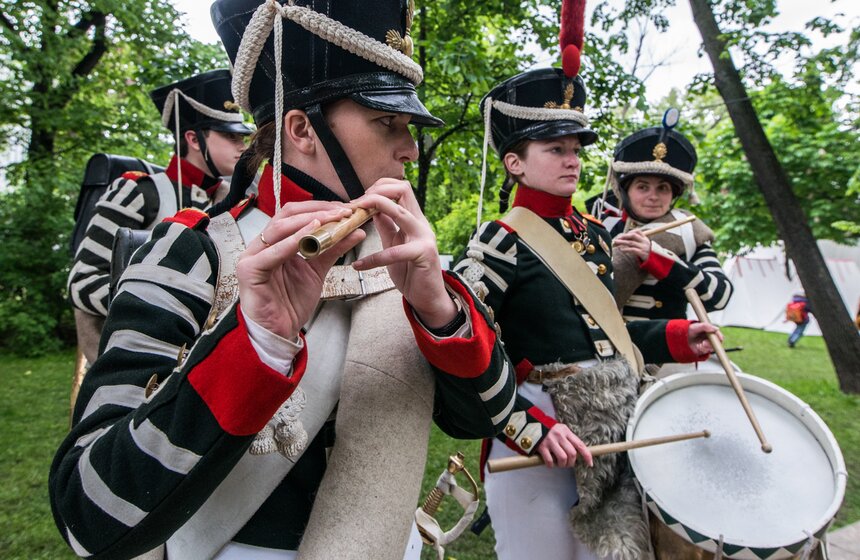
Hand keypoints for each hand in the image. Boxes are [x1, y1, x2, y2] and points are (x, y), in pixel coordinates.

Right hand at [237, 201, 361, 339]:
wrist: (281, 332)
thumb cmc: (291, 302)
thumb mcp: (317, 270)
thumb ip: (333, 249)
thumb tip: (357, 231)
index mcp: (274, 243)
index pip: (295, 214)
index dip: (319, 208)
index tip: (344, 208)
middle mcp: (261, 245)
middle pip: (286, 215)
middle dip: (317, 210)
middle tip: (342, 211)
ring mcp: (252, 256)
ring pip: (279, 228)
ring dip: (309, 221)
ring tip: (333, 218)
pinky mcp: (249, 271)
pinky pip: (273, 252)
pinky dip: (293, 241)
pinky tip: (311, 233)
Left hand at [349, 178, 456, 328]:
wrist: (428, 298)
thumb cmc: (411, 272)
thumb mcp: (394, 244)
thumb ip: (386, 226)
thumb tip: (373, 210)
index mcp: (414, 219)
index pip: (400, 188)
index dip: (379, 187)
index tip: (360, 200)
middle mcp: (421, 224)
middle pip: (403, 189)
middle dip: (376, 191)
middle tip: (356, 204)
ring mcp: (424, 237)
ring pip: (400, 211)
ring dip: (374, 208)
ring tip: (354, 217)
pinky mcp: (423, 255)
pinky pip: (394, 252)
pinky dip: (372, 258)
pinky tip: (359, 265)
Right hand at [536, 423, 592, 468]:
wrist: (530, 424)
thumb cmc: (547, 429)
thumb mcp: (560, 430)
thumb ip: (568, 439)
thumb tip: (578, 453)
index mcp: (566, 431)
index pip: (580, 445)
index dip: (587, 455)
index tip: (590, 464)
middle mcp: (559, 436)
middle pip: (572, 453)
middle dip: (572, 462)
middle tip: (568, 464)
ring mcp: (550, 441)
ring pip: (563, 458)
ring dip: (562, 465)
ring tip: (559, 464)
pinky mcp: (541, 446)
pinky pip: (550, 460)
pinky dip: (551, 465)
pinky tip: (550, 464)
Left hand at [612, 230, 650, 261]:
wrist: (655, 260)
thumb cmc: (647, 252)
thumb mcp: (644, 244)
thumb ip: (637, 241)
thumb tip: (624, 239)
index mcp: (645, 238)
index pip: (637, 231)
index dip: (629, 231)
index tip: (623, 235)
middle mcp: (644, 241)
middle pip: (633, 235)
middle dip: (624, 236)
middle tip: (617, 238)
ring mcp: (643, 247)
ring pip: (631, 242)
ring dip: (622, 242)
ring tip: (616, 242)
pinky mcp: (642, 253)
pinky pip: (633, 250)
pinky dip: (626, 249)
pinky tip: (621, 249)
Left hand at [687, 321, 722, 355]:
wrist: (681, 337)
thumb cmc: (689, 330)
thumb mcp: (696, 326)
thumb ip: (706, 326)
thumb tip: (716, 329)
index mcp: (710, 332)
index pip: (718, 335)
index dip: (719, 337)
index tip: (718, 339)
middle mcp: (710, 338)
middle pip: (716, 343)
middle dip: (711, 344)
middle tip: (704, 343)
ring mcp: (707, 344)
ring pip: (712, 348)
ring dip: (706, 347)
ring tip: (700, 344)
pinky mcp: (703, 350)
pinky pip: (706, 352)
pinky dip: (703, 350)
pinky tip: (698, 346)